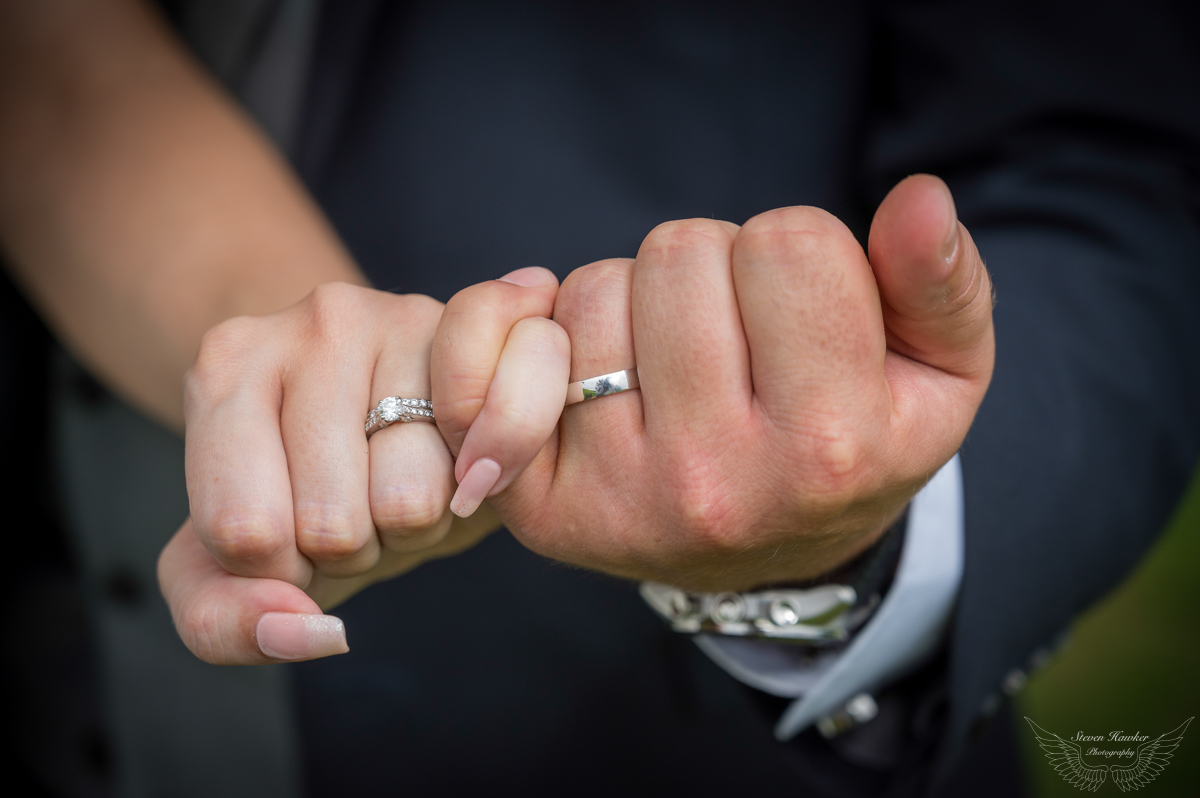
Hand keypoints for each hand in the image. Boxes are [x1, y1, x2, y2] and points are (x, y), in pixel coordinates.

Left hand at [158, 284, 500, 664]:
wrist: (373, 417)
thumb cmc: (292, 489)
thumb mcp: (222, 567)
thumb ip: (222, 622)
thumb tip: (315, 636)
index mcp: (226, 369)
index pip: (244, 531)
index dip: (276, 570)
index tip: (285, 531)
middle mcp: (313, 321)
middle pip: (329, 524)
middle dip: (347, 547)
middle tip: (349, 501)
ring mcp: (402, 319)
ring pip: (407, 504)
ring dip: (408, 527)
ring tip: (395, 479)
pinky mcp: (479, 343)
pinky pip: (474, 473)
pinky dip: (462, 495)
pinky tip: (446, 459)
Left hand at [436, 175, 993, 590]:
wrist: (768, 560)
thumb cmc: (854, 447)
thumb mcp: (937, 378)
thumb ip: (941, 285)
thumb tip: (920, 199)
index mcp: (828, 447)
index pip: (786, 243)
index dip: (796, 256)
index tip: (801, 311)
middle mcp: (715, 483)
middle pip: (679, 254)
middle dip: (711, 273)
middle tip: (733, 336)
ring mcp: (619, 496)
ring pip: (594, 290)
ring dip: (633, 304)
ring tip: (675, 365)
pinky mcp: (542, 506)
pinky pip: (498, 350)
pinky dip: (533, 332)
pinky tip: (580, 367)